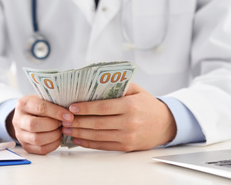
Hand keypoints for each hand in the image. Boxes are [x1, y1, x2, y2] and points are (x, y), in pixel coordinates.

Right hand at [8, 95, 73, 154]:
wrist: (28, 115)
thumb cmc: (40, 106)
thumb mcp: (44, 99)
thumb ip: (54, 103)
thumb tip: (72, 111)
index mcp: (23, 104)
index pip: (40, 108)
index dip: (56, 112)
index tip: (69, 116)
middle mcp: (18, 120)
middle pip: (34, 125)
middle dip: (53, 125)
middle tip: (64, 123)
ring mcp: (20, 134)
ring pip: (37, 139)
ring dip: (54, 136)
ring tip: (61, 130)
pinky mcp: (25, 146)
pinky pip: (40, 149)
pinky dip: (53, 145)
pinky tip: (58, 138)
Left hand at [61, 83, 176, 151]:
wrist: (165, 124)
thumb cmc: (147, 104)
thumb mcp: (136, 90)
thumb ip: (118, 86)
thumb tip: (94, 84)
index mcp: (131, 106)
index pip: (103, 108)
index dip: (86, 108)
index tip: (72, 107)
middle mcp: (129, 122)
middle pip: (98, 123)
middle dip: (78, 121)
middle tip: (64, 119)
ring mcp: (128, 136)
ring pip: (98, 136)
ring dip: (80, 133)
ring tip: (67, 128)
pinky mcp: (126, 147)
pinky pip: (104, 146)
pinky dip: (89, 143)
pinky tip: (78, 138)